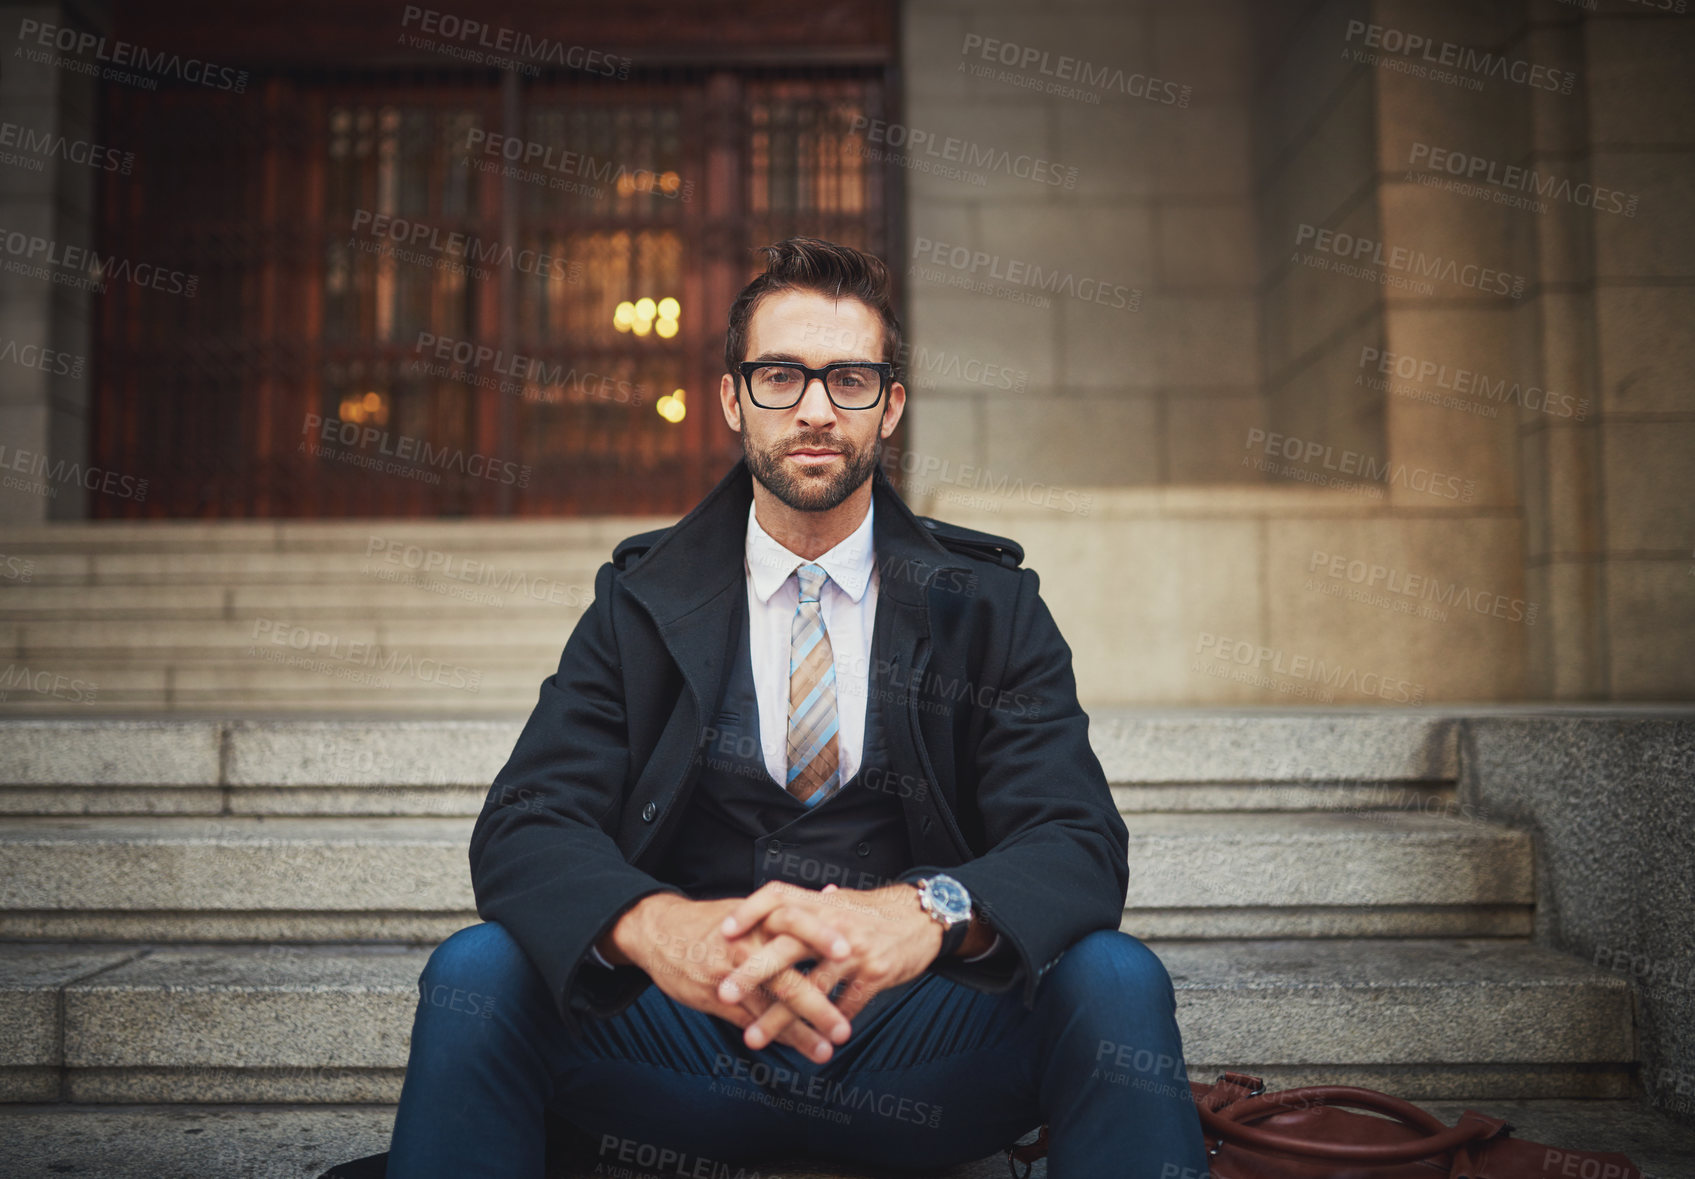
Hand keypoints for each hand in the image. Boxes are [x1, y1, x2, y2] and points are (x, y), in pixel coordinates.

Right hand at [608, 892, 856, 1062]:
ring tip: (827, 1050)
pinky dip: (775, 1035)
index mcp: (758, 918)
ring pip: (768, 1008)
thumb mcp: (749, 907)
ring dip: (799, 1032)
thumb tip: (832, 898)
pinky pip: (751, 1020)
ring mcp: (730, 976)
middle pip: (785, 977)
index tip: (850, 953)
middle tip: (844, 1028)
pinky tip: (797, 1046)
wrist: (660, 932)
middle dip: (817, 1006)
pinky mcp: (716, 998)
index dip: (821, 936)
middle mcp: (745, 945)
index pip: (794, 922)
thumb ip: (788, 911)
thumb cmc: (714, 920)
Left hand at [717, 881, 945, 1051]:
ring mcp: (854, 950)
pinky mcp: (876, 972)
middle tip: (723, 994)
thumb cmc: (877, 912)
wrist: (925, 917)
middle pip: (786, 946)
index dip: (749, 911)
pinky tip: (809, 1042)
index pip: (778, 897)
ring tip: (754, 1037)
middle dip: (752, 972)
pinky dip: (826, 1024)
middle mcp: (834, 924)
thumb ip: (811, 905)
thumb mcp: (843, 900)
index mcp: (821, 904)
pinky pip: (846, 1003)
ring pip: (812, 986)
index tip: (723, 932)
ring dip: (780, 1016)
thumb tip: (782, 902)